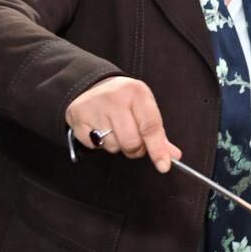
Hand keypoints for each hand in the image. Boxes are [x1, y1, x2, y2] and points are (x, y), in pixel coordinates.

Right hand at [65, 76, 182, 172]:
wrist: (92, 86)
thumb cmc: (124, 100)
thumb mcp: (144, 108)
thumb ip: (158, 134)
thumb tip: (172, 155)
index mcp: (136, 92)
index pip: (150, 127)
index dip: (158, 149)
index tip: (163, 165)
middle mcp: (115, 97)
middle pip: (131, 142)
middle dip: (135, 149)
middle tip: (133, 140)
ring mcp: (94, 106)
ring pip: (113, 146)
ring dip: (117, 145)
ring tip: (114, 130)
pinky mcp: (78, 117)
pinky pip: (94, 146)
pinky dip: (99, 143)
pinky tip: (100, 129)